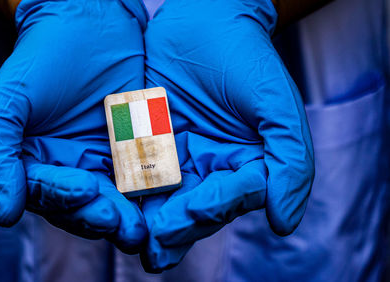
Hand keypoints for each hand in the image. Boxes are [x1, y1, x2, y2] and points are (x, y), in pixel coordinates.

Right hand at [0, 0, 147, 253]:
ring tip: (140, 226)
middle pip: (82, 208)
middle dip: (100, 216)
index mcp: (35, 165)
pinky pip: (143, 178)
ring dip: (127, 217)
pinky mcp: (135, 153)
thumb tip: (3, 214)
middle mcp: (69, 170)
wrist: (89, 23)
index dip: (64, 197)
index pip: (46, 195)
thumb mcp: (9, 101)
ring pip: (114, 202)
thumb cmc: (43, 57)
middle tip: (121, 222)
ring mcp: (103, 163)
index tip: (86, 189)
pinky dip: (150, 193)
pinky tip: (162, 200)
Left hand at [140, 0, 313, 271]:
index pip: (232, 198)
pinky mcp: (145, 148)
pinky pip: (134, 173)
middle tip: (156, 242)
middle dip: (176, 227)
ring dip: (147, 222)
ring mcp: (176, 162)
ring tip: (134, 239)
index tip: (195, 211)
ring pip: (162, 201)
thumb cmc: (246, 59)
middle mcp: (210, 173)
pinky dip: (123, 190)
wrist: (203, 21)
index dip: (215, 207)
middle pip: (194, 211)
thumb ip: (289, 162)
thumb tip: (284, 223)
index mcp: (246, 169)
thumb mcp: (277, 106)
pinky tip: (110, 203)